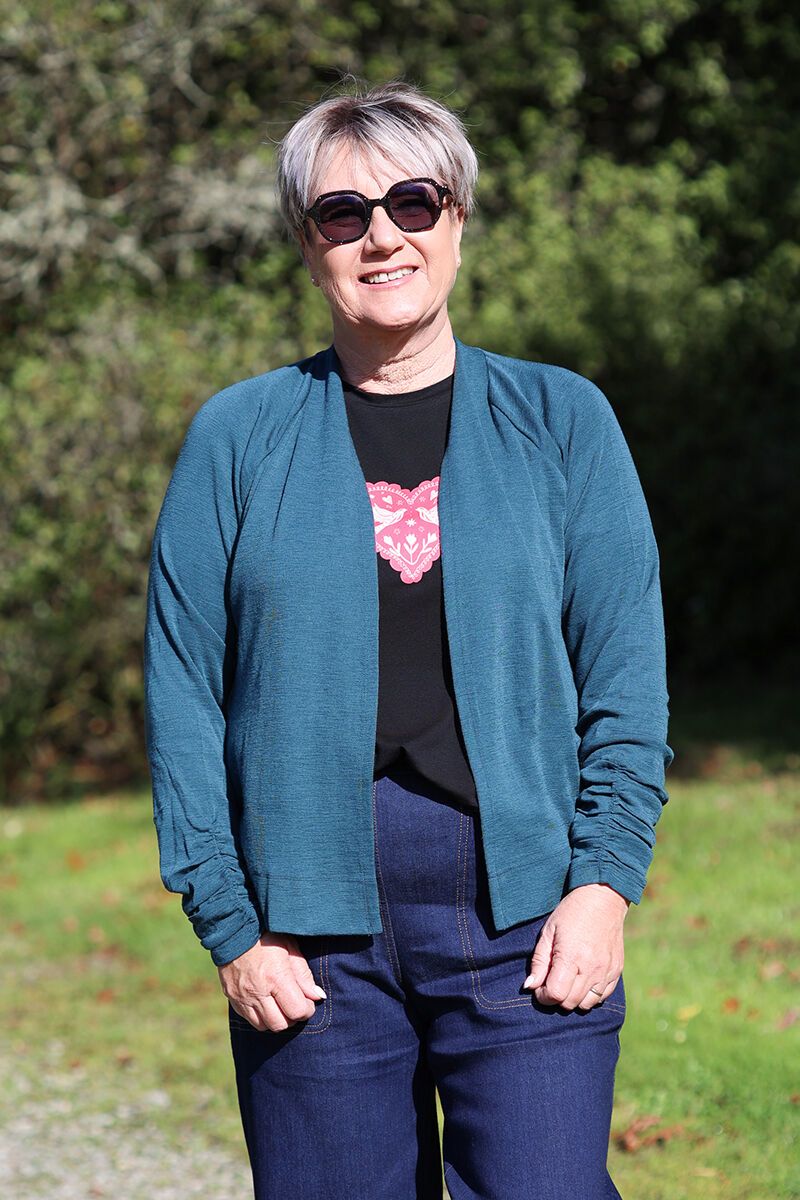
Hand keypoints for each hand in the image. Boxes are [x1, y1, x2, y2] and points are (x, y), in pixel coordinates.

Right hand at [217, 931, 326, 1030]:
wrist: (233, 930)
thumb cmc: (267, 935)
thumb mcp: (290, 947)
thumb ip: (304, 974)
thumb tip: (317, 996)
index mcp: (276, 977)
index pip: (297, 1011)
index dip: (307, 1009)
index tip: (308, 1000)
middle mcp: (258, 991)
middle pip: (280, 1024)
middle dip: (292, 1017)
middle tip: (294, 1002)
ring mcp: (242, 997)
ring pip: (264, 1026)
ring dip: (275, 1019)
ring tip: (279, 1003)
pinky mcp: (232, 998)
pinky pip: (248, 1019)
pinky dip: (260, 1016)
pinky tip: (265, 1001)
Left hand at [522, 883, 628, 1010]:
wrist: (603, 898)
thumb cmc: (571, 912)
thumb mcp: (548, 932)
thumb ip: (539, 962)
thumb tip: (529, 987)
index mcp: (571, 957)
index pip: (555, 994)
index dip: (543, 995)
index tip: (539, 987)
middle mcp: (591, 968)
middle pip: (570, 1003)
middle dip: (556, 998)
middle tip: (551, 983)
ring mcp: (606, 971)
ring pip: (586, 1004)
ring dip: (573, 999)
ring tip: (567, 982)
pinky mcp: (616, 971)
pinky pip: (602, 997)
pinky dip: (590, 995)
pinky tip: (583, 981)